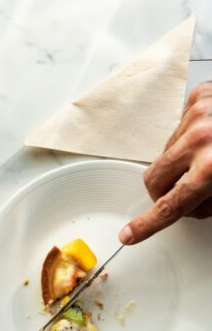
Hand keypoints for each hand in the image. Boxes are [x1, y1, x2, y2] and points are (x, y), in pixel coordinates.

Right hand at [120, 81, 211, 244]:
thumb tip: (193, 209)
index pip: (169, 206)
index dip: (147, 225)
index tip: (129, 234)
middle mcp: (200, 139)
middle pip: (155, 178)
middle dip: (166, 191)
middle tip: (190, 194)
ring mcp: (198, 114)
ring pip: (166, 150)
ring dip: (183, 160)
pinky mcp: (201, 96)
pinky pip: (179, 123)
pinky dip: (191, 133)